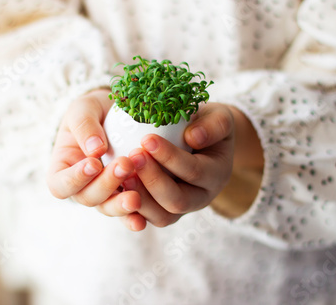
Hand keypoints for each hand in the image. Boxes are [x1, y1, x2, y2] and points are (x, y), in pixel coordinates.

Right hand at [46, 89, 141, 216]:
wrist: (115, 114)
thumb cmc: (92, 112)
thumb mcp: (82, 109)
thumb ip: (85, 126)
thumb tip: (95, 149)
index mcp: (63, 170)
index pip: (61, 184)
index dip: (75, 179)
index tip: (94, 163)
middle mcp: (81, 187)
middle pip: (88, 198)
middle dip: (106, 184)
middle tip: (126, 164)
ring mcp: (104, 194)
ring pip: (108, 208)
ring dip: (121, 204)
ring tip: (136, 198)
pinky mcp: (125, 195)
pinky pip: (128, 212)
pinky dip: (134, 217)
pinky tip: (143, 219)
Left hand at [121, 103, 235, 228]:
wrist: (199, 138)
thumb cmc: (207, 123)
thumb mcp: (219, 117)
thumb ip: (214, 125)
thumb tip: (193, 138)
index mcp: (217, 174)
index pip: (194, 171)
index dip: (170, 157)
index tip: (147, 138)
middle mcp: (201, 198)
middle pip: (177, 201)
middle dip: (152, 180)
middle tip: (133, 156)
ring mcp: (181, 209)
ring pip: (161, 216)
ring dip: (140, 197)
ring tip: (122, 173)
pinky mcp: (162, 212)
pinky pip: (146, 218)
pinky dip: (130, 208)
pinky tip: (116, 187)